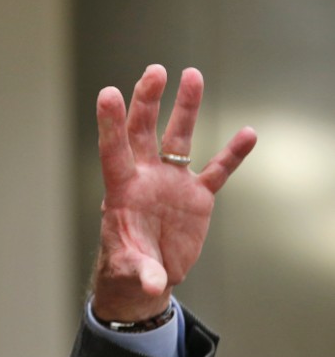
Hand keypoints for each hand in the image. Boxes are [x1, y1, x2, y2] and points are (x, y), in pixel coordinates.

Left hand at [91, 65, 256, 321]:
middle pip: (143, 131)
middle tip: (155, 70)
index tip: (109, 92)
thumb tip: (154, 285)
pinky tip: (247, 133)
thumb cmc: (128, 267)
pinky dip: (232, 154)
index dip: (110, 122)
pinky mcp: (196, 197)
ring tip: (192, 74)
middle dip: (147, 100)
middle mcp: (145, 177)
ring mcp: (172, 183)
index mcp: (121, 189)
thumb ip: (143, 272)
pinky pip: (217, 170)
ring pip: (179, 138)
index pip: (113, 149)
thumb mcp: (132, 271)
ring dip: (186, 108)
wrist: (147, 275)